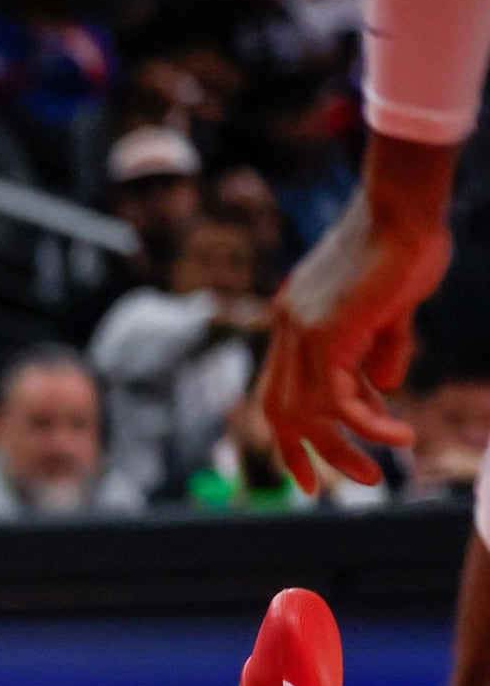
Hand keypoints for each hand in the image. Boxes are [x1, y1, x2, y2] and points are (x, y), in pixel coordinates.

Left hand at [258, 135, 458, 489]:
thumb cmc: (406, 243)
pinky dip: (366, 425)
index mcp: (294, 318)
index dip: (294, 430)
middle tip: (346, 481)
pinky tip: (399, 437)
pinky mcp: (326, 334)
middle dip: (307, 453)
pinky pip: (338, 399)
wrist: (406, 205)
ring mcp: (301, 330)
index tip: (316, 463)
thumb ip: (381, 346)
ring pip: (308, 413)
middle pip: (282, 410)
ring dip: (341, 448)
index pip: (279, 387)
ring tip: (376, 472)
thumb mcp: (391, 308)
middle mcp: (287, 326)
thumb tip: (383, 387)